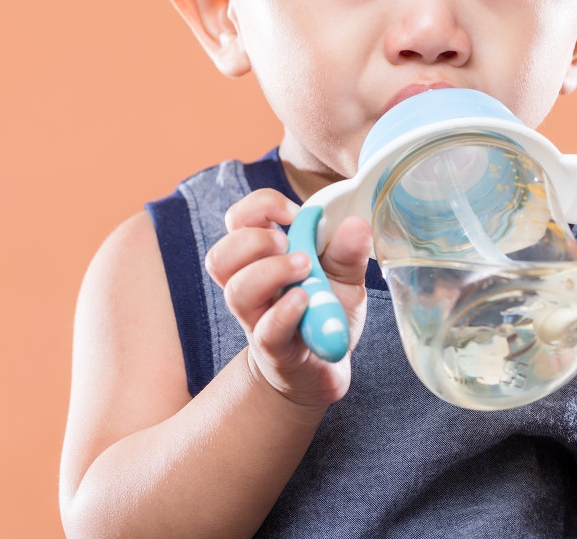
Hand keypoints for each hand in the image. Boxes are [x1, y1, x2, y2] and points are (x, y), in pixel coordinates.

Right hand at [204, 188, 371, 408]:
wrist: (318, 368)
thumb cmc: (321, 313)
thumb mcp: (343, 275)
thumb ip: (348, 251)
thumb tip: (355, 224)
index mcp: (261, 257)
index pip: (237, 220)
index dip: (259, 207)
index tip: (293, 213)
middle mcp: (249, 286)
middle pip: (221, 256)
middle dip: (255, 240)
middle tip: (289, 245)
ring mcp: (258, 319)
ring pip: (237, 291)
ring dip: (270, 272)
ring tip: (303, 268)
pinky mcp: (274, 349)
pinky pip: (267, 329)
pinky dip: (285, 311)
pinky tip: (305, 300)